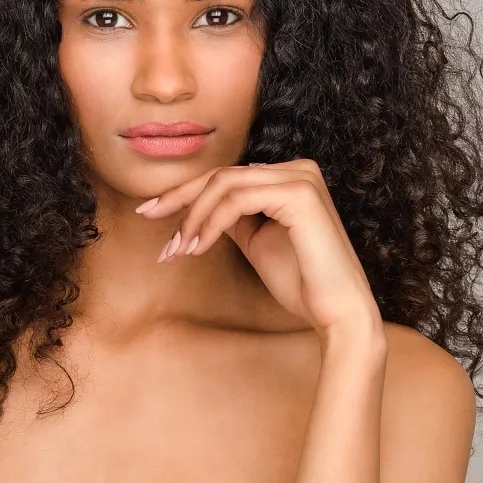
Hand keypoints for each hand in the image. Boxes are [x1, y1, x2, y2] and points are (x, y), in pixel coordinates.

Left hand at [136, 159, 382, 337]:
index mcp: (289, 177)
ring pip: (224, 185)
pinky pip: (237, 200)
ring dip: (193, 217)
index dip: (185, 192)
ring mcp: (300, 178)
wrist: (336, 314)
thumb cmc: (300, 282)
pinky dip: (210, 222)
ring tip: (177, 248)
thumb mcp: (254, 239)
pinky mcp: (299, 194)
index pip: (227, 177)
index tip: (150, 210)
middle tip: (147, 217)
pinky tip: (196, 246)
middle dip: (180, 198)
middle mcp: (298, 169)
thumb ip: (231, 216)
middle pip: (221, 175)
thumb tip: (194, 205)